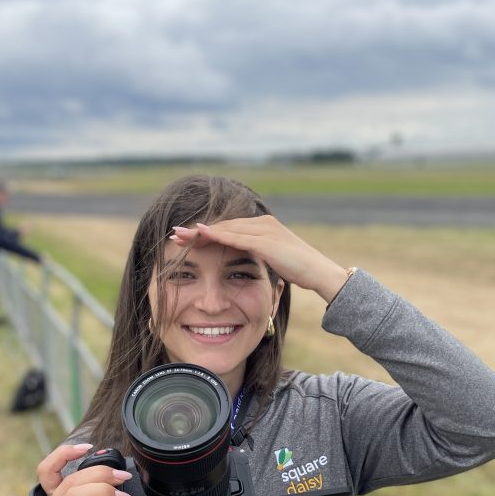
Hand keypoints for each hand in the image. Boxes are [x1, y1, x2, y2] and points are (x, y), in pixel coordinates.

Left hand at [170, 216, 349, 303]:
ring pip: (225, 229)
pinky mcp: (265, 241)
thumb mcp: (274, 261)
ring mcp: (264, 230)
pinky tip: (200, 235)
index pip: (229, 228)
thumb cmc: (300, 271)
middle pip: (223, 225)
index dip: (207, 233)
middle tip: (175, 235)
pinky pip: (235, 237)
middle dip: (197, 231)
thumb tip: (246, 264)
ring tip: (180, 236)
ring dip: (200, 232)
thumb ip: (259, 257)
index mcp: (263, 227)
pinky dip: (216, 235)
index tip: (186, 239)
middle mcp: (262, 223)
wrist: (319, 272)